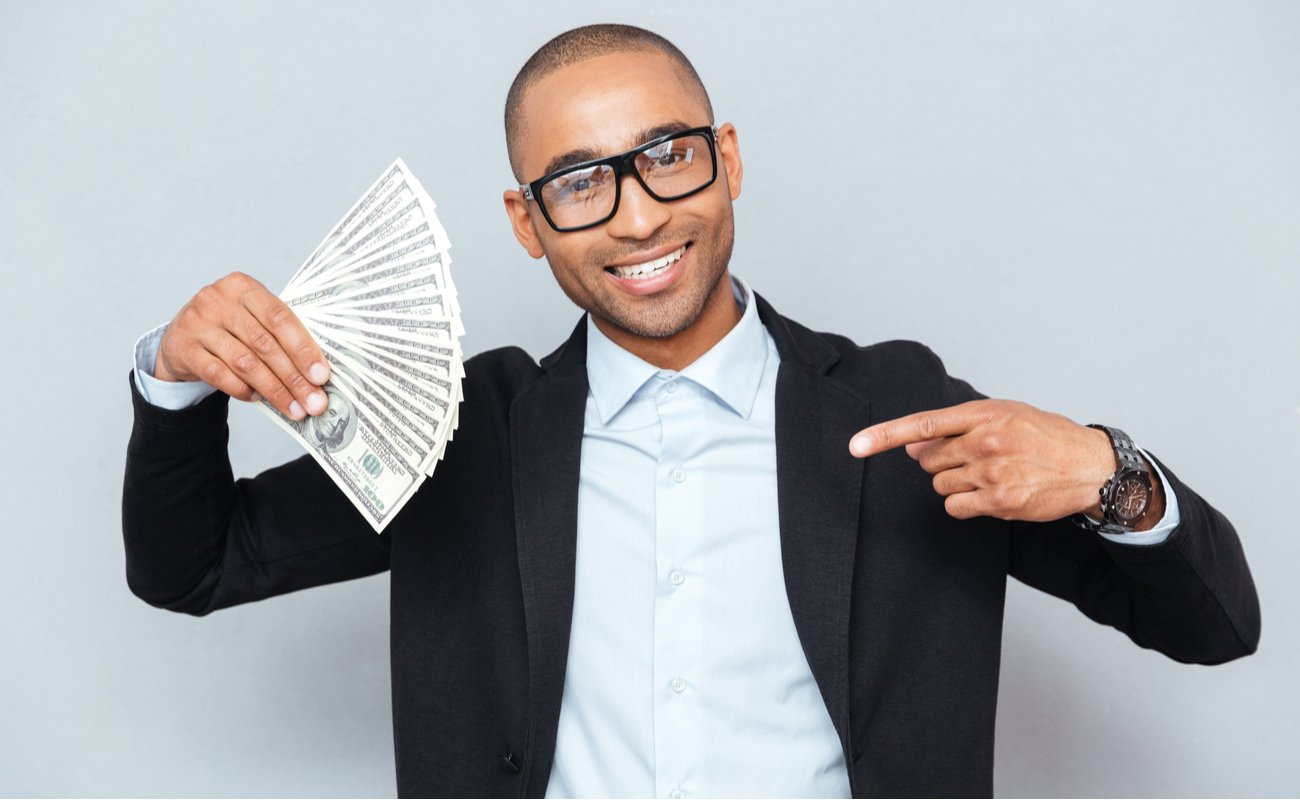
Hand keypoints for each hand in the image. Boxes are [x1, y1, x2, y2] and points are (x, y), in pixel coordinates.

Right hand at [155, 272, 330, 420]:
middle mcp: (217, 300)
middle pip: (264, 344)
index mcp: (243, 286)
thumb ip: (281, 334)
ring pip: (244, 363)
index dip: (303, 349)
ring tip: (294, 408)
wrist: (181, 336)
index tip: (321, 376)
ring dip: (274, 390)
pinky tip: (258, 398)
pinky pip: (219, 375)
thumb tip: (317, 372)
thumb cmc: (229, 327)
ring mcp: (197, 324)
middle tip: (313, 402)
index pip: (280, 318)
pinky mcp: (184, 349)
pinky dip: (242, 389)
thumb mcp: (252, 317)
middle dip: (294, 378)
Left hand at [848, 399, 1116, 521]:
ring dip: (954, 483)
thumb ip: (958, 426)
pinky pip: (955, 507)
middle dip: (940, 462)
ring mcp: (992, 472)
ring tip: (988, 474)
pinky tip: (989, 494)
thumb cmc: (1044, 436)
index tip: (856, 446)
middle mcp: (985, 441)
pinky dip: (964, 504)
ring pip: (940, 485)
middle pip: (928, 460)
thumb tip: (913, 447)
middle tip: (971, 459)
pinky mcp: (1000, 501)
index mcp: (983, 414)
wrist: (1090, 466)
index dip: (884, 435)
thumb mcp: (1005, 415)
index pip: (923, 425)